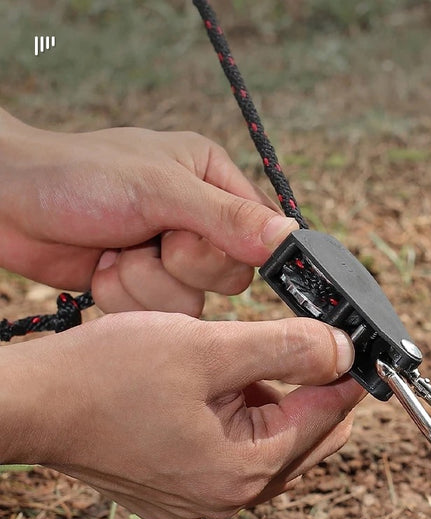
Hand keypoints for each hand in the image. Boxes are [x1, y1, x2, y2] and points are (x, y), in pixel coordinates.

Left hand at [0, 108, 297, 314]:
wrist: (7, 202)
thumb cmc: (77, 175)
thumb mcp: (160, 189)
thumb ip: (227, 217)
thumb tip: (288, 237)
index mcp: (213, 183)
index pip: (260, 234)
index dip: (235, 251)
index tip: (199, 248)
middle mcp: (199, 223)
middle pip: (230, 277)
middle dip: (182, 267)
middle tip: (150, 239)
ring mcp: (170, 259)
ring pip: (195, 305)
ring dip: (148, 284)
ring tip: (118, 251)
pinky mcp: (145, 288)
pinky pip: (160, 317)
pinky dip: (127, 299)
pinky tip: (103, 269)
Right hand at [1, 314, 364, 518]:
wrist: (33, 404)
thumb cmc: (108, 375)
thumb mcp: (209, 349)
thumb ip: (286, 349)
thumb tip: (343, 351)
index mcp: (245, 470)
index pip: (326, 419)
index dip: (347, 375)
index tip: (357, 343)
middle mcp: (230, 496)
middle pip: (306, 438)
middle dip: (314, 388)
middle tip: (309, 342)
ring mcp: (204, 496)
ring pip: (272, 442)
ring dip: (275, 399)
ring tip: (248, 358)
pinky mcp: (183, 486)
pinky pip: (238, 449)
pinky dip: (244, 414)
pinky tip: (221, 383)